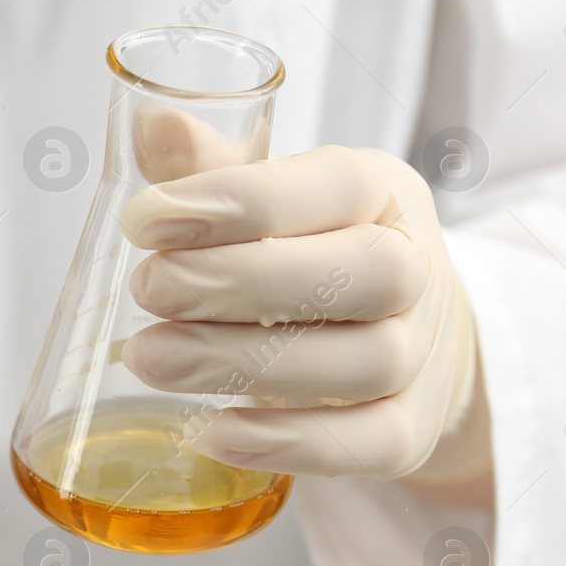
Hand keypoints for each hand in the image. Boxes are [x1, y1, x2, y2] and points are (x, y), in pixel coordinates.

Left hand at [117, 124, 489, 485]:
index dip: (240, 201)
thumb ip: (213, 166)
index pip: (335, 185)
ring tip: (149, 358)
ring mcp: (421, 356)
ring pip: (363, 363)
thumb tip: (151, 120)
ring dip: (245, 364)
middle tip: (146, 291)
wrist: (408, 335)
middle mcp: (416, 268)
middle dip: (241, 283)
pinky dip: (287, 443)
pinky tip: (208, 432)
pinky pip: (368, 445)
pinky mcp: (409, 432)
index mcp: (382, 191)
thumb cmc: (316, 251)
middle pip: (365, 274)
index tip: (144, 220)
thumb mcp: (273, 197)